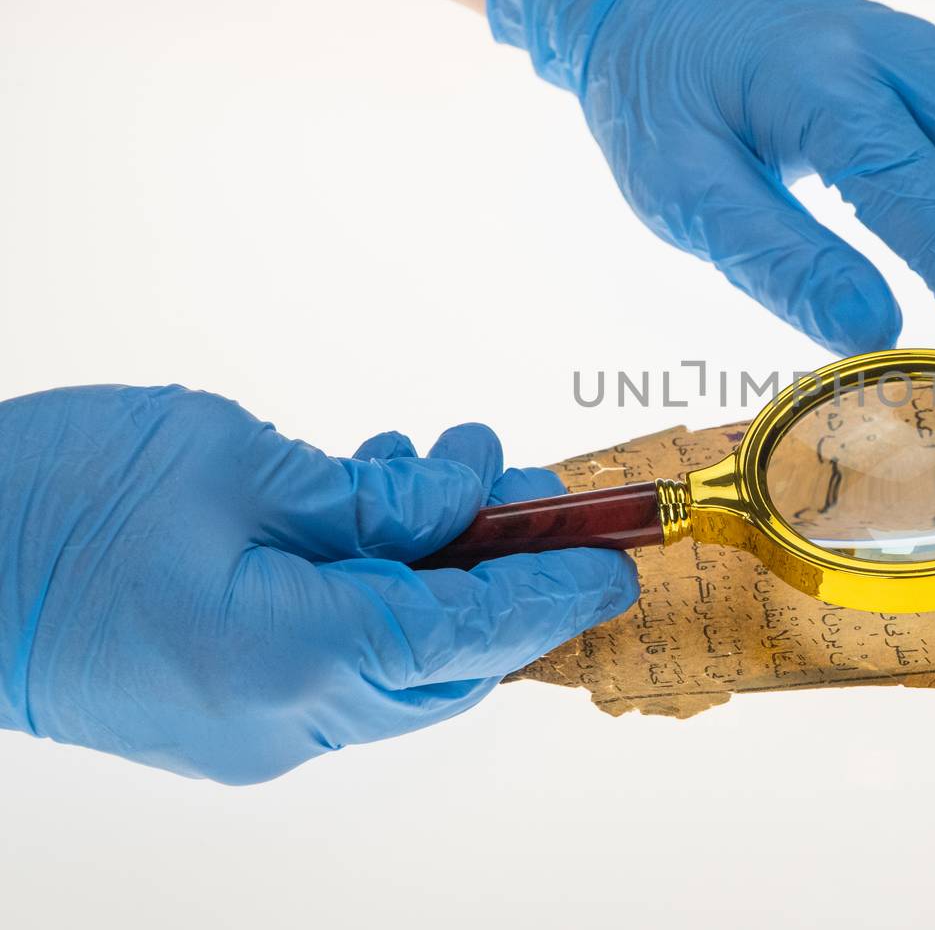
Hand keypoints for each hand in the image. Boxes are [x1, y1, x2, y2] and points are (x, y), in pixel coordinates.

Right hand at [0, 386, 636, 783]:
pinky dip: (377, 592)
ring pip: (397, 658)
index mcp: (294, 660)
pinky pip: (339, 660)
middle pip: (448, 656)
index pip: (471, 632)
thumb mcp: (234, 465)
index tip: (616, 561)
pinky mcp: (227, 717)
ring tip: (441, 468)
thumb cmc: (49, 503)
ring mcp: (253, 732)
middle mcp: (285, 720)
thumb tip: (466, 502)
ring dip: (436, 569)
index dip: (554, 590)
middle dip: (503, 571)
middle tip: (531, 485)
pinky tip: (370, 510)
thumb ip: (371, 496)